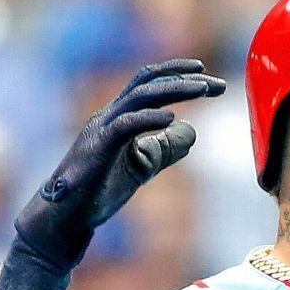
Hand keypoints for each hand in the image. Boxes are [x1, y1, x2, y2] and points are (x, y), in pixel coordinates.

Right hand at [14, 58, 225, 273]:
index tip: (209, 77)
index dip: (177, 74)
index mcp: (120, 116)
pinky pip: (124, 126)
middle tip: (219, 85)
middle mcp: (110, 115)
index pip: (149, 83)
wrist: (70, 215)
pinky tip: (172, 119)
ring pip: (139, 97)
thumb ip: (166, 147)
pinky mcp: (98, 148)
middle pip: (148, 84)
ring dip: (174, 90)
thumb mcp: (144, 164)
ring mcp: (102, 129)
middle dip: (184, 80)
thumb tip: (192, 130)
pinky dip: (148, 118)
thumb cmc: (102, 188)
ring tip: (203, 89)